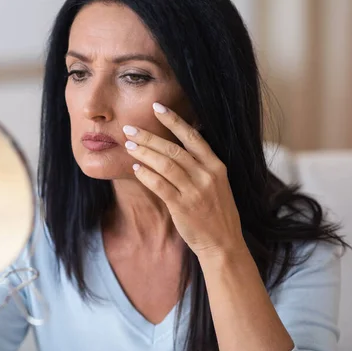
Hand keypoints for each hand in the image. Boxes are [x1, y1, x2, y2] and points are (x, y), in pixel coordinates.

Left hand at [123, 102, 245, 257]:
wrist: (223, 243)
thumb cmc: (216, 212)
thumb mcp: (217, 183)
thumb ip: (200, 165)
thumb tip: (177, 144)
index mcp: (216, 166)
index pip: (193, 136)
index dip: (174, 120)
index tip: (157, 107)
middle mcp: (206, 175)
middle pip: (173, 149)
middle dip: (149, 136)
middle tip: (129, 128)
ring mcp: (195, 191)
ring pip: (164, 164)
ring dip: (143, 153)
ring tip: (128, 146)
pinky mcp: (183, 206)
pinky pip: (160, 185)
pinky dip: (146, 175)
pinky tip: (135, 168)